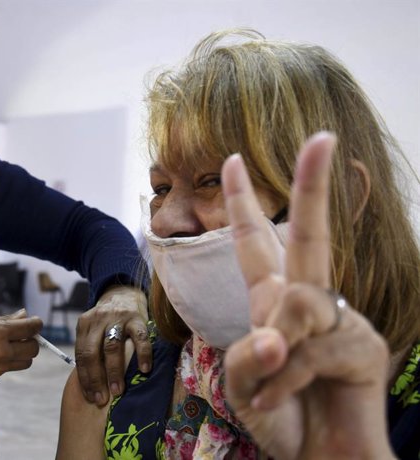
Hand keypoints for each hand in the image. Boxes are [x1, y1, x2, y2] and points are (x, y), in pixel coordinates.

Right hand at [0, 308, 42, 381]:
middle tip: (22, 336)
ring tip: (10, 346)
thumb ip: (7, 320)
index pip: (31, 329)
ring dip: (22, 354)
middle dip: (31, 341)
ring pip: (25, 363)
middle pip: (33, 350)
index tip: (34, 322)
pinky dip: (7, 361)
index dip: (36, 324)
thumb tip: (25, 316)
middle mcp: (1, 351)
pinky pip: (9, 369)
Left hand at [74, 285, 150, 405]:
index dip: (85, 378)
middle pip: (92, 352)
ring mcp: (117, 317)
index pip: (81, 355)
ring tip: (118, 391)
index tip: (91, 397)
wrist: (125, 294)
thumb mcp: (94, 330)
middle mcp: (97, 320)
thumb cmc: (108, 321)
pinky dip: (142, 354)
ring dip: (114, 371)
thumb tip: (91, 385)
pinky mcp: (136, 317)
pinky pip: (139, 337)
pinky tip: (144, 370)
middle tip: (102, 399)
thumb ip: (91, 349)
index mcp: (84, 325)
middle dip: (96, 378)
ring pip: (112, 347)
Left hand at [221, 132, 393, 458]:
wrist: (316, 458)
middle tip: (323, 136)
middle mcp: (306, 301)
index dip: (243, 203)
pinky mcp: (363, 347)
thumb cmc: (279, 416)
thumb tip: (279, 334)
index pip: (256, 242)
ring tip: (276, 387)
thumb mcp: (242, 384)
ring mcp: (339, 321)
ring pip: (299, 302)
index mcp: (272, 301)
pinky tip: (290, 398)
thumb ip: (248, 356)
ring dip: (274, 352)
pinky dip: (287, 380)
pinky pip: (311, 347)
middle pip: (310, 234)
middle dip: (313, 184)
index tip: (231, 160)